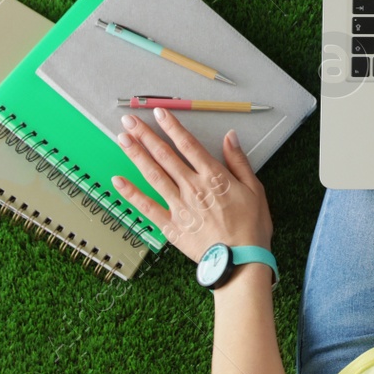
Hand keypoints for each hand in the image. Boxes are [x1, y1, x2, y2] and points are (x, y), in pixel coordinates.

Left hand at [112, 107, 273, 264]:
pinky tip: (118, 181)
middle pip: (164, 156)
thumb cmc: (251, 227)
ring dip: (136, 156)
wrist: (241, 260)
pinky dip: (131, 193)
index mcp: (213, 176)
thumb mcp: (255, 189)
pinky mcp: (170, 226)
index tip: (158, 113)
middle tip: (129, 122)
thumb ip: (239, 161)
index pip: (188, 144)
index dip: (171, 127)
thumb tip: (230, 137)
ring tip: (122, 140)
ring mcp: (178, 206)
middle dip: (146, 136)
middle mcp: (192, 187)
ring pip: (153, 175)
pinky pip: (146, 207)